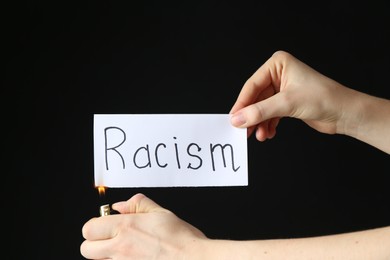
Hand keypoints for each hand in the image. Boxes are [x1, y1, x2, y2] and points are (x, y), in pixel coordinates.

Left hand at [80, 193, 206, 258]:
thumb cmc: (182, 239)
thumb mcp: (161, 213)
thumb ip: (138, 205)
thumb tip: (119, 206)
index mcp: (126, 227)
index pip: (89, 228)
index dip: (96, 226)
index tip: (106, 225)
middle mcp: (120, 248)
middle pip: (86, 249)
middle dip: (95, 243)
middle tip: (112, 239)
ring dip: (107, 256)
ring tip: (127, 251)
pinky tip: (135, 258)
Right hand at [230, 50, 352, 140]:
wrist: (345, 113)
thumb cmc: (324, 98)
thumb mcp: (287, 104)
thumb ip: (260, 111)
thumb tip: (238, 119)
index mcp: (278, 64)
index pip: (252, 85)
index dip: (242, 103)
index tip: (234, 119)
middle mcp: (279, 74)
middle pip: (256, 98)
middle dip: (251, 116)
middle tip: (243, 131)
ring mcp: (282, 89)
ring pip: (262, 108)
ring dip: (259, 123)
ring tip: (259, 135)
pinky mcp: (286, 103)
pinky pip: (269, 114)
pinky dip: (267, 125)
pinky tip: (268, 133)